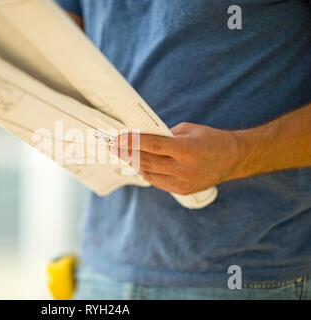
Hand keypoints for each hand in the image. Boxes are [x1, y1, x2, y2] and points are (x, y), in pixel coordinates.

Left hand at [111, 122, 240, 194]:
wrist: (233, 159)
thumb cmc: (210, 140)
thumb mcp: (187, 131)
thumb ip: (165, 136)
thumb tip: (143, 139)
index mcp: (185, 149)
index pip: (152, 145)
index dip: (132, 142)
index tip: (117, 139)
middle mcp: (183, 168)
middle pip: (146, 162)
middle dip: (127, 154)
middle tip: (114, 147)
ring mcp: (182, 182)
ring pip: (149, 174)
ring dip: (134, 164)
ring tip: (124, 155)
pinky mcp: (182, 190)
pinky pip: (157, 182)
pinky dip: (147, 173)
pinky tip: (139, 166)